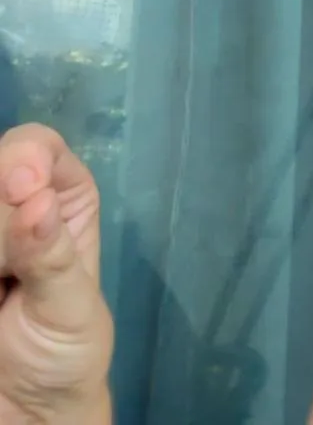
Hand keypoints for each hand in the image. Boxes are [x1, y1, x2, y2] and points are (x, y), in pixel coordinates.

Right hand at [0, 124, 112, 423]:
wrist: (28, 407)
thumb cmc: (65, 352)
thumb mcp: (70, 307)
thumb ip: (52, 255)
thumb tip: (35, 199)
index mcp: (62, 200)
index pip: (41, 148)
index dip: (25, 156)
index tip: (20, 187)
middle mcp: (12, 204)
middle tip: (4, 274)